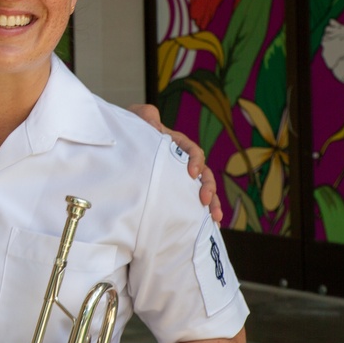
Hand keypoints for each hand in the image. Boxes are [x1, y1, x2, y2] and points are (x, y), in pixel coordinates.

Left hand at [128, 103, 222, 223]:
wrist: (127, 139)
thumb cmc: (135, 126)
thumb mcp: (139, 117)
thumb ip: (146, 116)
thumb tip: (153, 120)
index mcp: (178, 143)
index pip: (192, 150)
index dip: (195, 160)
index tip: (191, 173)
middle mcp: (184, 160)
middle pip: (204, 172)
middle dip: (208, 186)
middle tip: (205, 200)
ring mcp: (182, 175)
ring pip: (203, 188)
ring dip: (212, 203)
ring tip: (216, 218)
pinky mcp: (178, 188)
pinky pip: (192, 200)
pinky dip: (202, 212)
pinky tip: (208, 225)